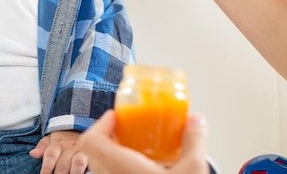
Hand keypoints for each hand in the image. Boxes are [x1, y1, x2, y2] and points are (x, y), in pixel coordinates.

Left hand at [29, 130, 87, 173]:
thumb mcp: (50, 138)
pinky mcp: (90, 153)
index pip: (50, 156)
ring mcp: (80, 150)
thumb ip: (42, 146)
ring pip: (77, 163)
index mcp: (57, 143)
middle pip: (63, 164)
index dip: (46, 169)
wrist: (80, 125)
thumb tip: (32, 153)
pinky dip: (85, 169)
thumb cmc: (63, 137)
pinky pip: (89, 162)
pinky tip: (83, 173)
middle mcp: (69, 147)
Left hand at [77, 110, 209, 173]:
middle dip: (110, 138)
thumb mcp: (193, 171)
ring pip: (102, 171)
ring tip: (140, 152)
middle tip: (130, 132)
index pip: (91, 142)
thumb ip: (194, 141)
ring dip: (115, 157)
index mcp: (122, 170)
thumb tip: (196, 121)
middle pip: (94, 155)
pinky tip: (146, 172)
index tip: (119, 118)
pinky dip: (122, 172)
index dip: (101, 125)